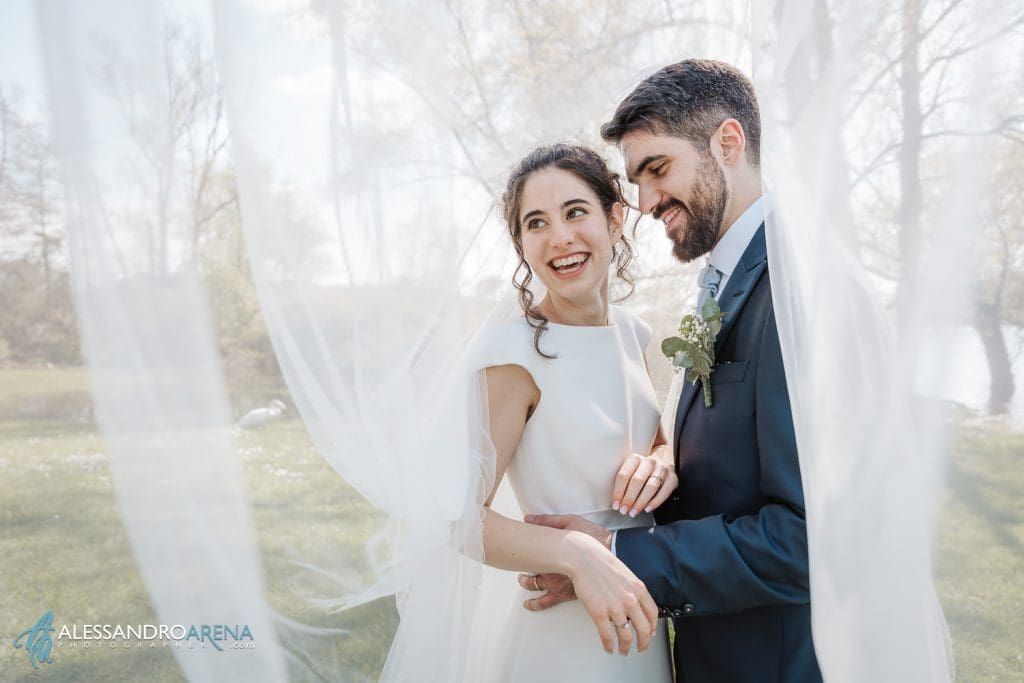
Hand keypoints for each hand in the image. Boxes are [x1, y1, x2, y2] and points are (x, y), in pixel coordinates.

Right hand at [524, 514, 656, 654]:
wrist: (584, 557)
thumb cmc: (602, 563)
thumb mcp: (626, 574)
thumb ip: (633, 590)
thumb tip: (635, 605)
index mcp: (639, 589)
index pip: (653, 615)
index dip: (652, 627)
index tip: (650, 634)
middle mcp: (630, 600)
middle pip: (643, 629)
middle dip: (643, 643)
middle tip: (640, 648)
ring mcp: (615, 608)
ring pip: (626, 636)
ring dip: (625, 647)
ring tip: (623, 651)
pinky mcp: (599, 613)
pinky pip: (607, 635)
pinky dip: (609, 645)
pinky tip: (608, 648)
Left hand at [611, 447, 677, 516]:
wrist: (664, 462)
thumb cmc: (643, 470)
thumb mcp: (632, 469)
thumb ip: (624, 481)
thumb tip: (616, 501)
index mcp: (635, 459)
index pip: (624, 475)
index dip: (618, 491)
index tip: (615, 504)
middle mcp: (649, 462)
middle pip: (637, 480)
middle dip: (629, 498)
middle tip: (624, 510)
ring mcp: (662, 469)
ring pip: (651, 486)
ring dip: (640, 502)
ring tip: (633, 512)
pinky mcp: (672, 478)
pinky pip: (664, 492)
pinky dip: (655, 502)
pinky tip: (647, 509)